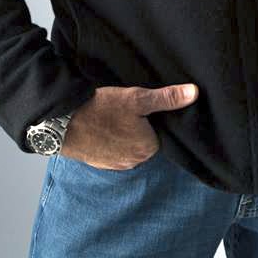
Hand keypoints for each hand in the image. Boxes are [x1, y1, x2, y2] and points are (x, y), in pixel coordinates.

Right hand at [61, 81, 197, 169]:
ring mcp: (116, 164)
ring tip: (116, 115)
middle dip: (141, 126)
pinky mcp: (101, 163)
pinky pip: (115, 150)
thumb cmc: (101, 109)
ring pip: (130, 145)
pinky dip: (113, 139)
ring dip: (126, 133)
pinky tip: (105, 125)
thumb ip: (167, 98)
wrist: (63, 124)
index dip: (156, 117)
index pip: (162, 132)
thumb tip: (194, 93)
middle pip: (146, 139)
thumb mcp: (137, 98)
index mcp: (148, 147)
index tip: (146, 107)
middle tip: (129, 109)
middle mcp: (134, 161)